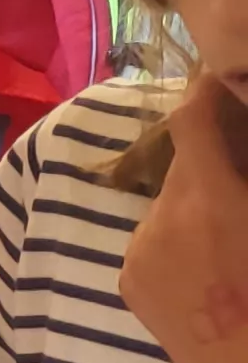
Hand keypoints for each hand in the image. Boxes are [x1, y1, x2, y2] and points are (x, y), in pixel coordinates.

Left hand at [122, 79, 247, 362]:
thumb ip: (242, 175)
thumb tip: (234, 158)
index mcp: (211, 203)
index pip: (192, 120)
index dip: (207, 92)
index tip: (224, 80)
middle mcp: (162, 220)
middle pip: (185, 163)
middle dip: (215, 157)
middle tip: (242, 162)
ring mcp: (138, 252)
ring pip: (170, 202)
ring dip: (199, 201)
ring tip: (235, 230)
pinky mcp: (127, 282)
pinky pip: (154, 239)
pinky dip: (181, 236)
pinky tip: (214, 265)